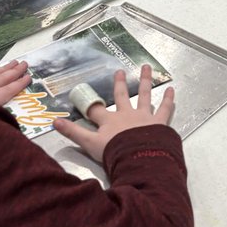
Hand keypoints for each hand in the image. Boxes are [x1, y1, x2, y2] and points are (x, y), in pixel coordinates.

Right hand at [52, 66, 175, 164]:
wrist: (137, 159)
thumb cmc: (113, 153)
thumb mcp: (89, 144)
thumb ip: (73, 133)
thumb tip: (54, 123)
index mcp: (109, 121)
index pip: (96, 110)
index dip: (89, 103)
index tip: (82, 94)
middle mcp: (126, 115)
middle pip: (121, 96)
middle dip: (119, 84)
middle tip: (119, 72)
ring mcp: (143, 117)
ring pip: (144, 96)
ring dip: (145, 81)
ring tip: (147, 68)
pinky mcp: (158, 123)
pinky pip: (164, 109)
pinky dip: (168, 100)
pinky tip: (172, 90)